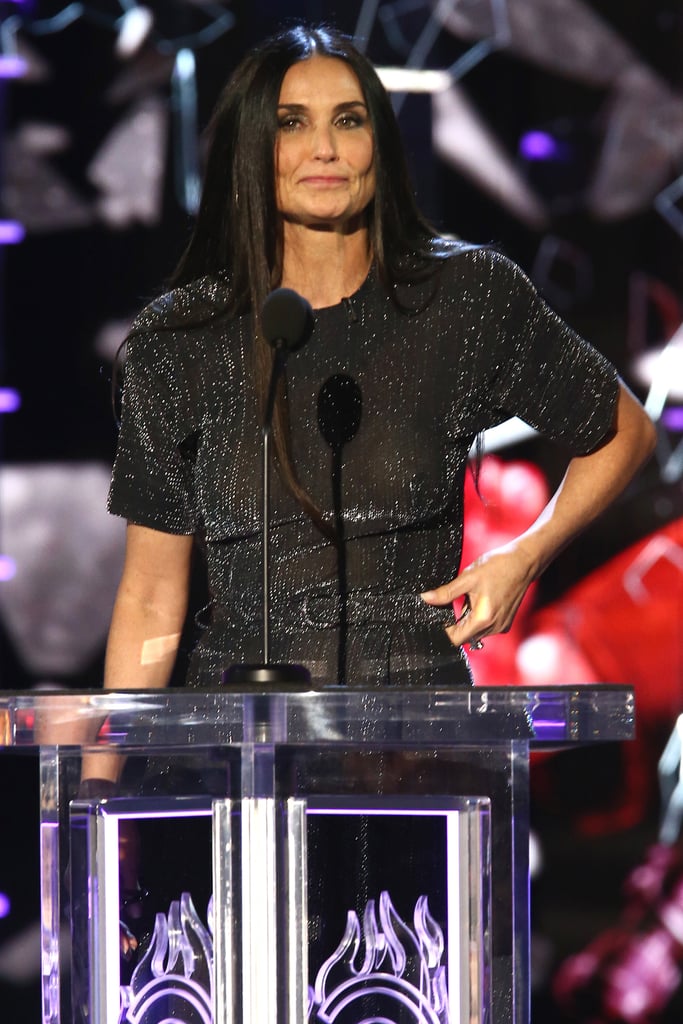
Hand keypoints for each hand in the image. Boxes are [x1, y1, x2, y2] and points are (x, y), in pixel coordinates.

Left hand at [420, 541, 536, 648]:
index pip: (456, 639)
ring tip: (473, 598)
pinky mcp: (505, 622)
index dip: (444, 631)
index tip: (439, 617)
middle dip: (456, 622)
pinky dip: (479, 617)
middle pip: (465, 635)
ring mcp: (501, 626)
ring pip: (475, 630)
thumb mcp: (467, 578)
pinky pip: (485, 626)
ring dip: (468, 618)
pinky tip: (482, 600)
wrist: (522, 562)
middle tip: (458, 601)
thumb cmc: (498, 567)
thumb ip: (446, 592)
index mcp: (483, 620)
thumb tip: (426, 599)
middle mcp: (494, 628)